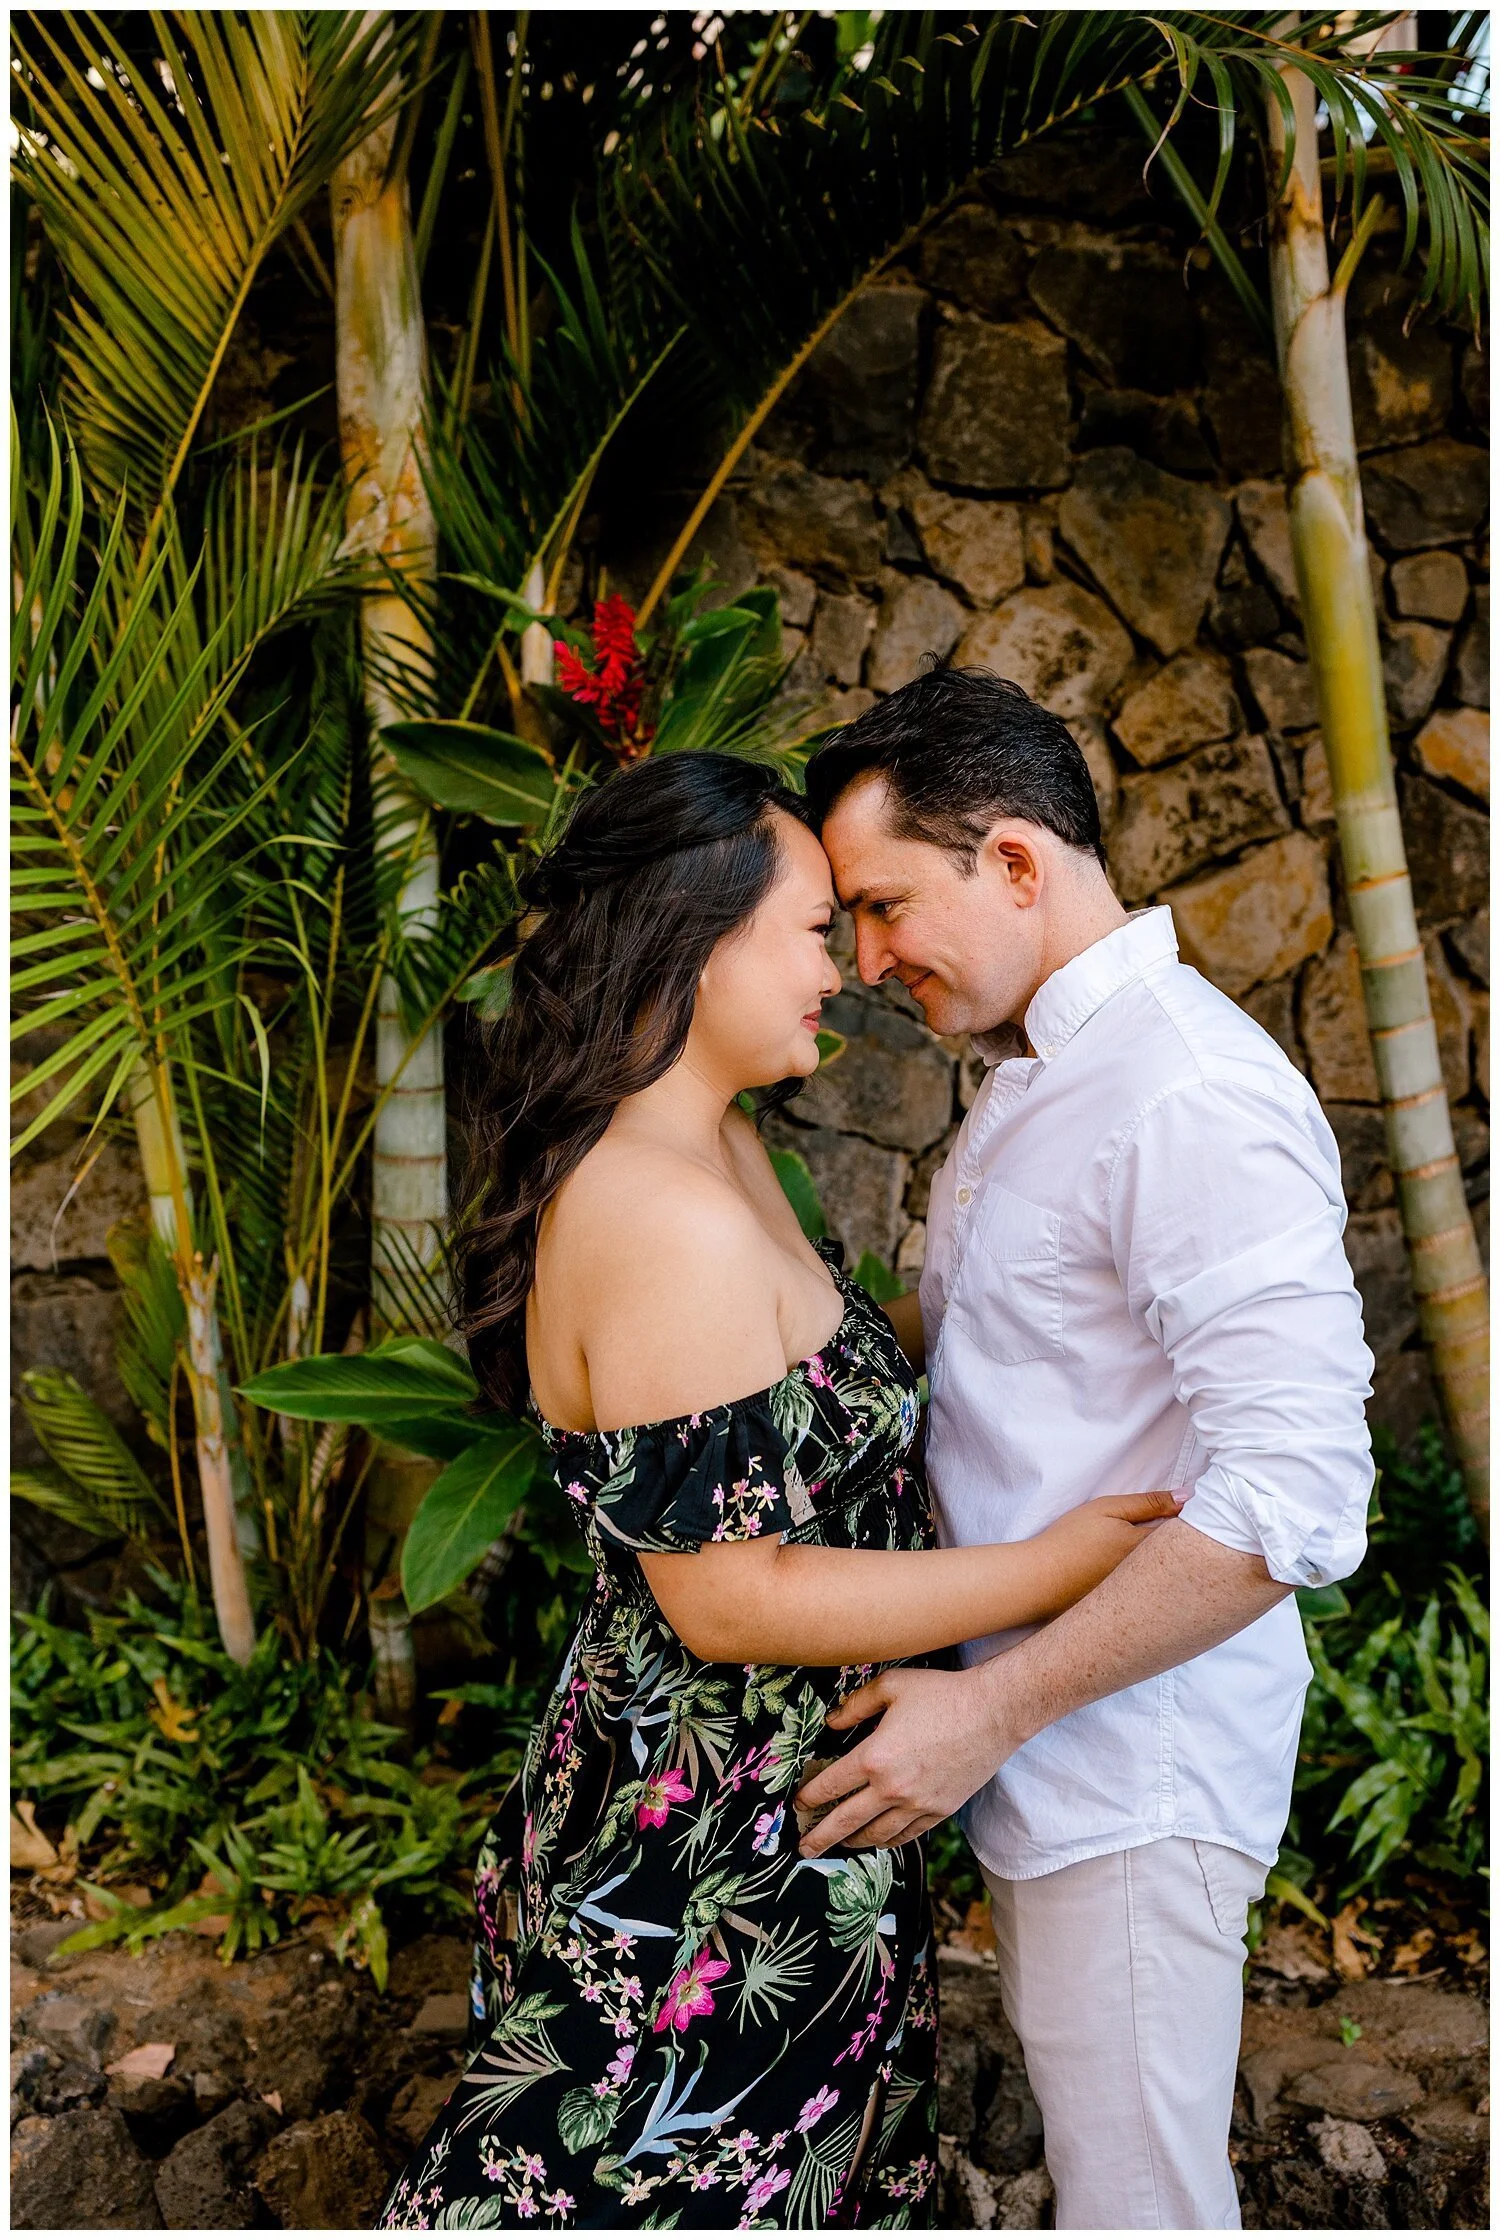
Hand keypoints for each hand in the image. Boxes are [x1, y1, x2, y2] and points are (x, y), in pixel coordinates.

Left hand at [793, 1664, 1017, 1857]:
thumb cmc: (942, 1694)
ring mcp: (918, 1805)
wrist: (994, 1712)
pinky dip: (887, 1842)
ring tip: (838, 1845)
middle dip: (820, 1836)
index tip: (797, 1805)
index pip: (830, 1785)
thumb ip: (855, 1705)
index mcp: (874, 1758)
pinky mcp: (940, 1811)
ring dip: (852, 1842)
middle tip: (803, 1847)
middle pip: (846, 1821)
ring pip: (876, 1835)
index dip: (809, 1797)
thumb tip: (832, 1721)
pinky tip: (878, 1840)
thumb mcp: (891, 1686)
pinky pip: (906, 1836)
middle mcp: (892, 1789)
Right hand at [1030, 1489, 1182, 1615]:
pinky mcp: (1131, 1610)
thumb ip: (1148, 1502)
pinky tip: (1130, 1576)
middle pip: (1183, 1558)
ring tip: (1140, 1553)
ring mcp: (1143, 1596)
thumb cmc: (1070, 1540)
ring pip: (1169, 1576)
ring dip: (1169, 1564)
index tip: (1188, 1511)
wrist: (1040, 1581)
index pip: (1187, 1532)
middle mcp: (1154, 1576)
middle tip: (1171, 1530)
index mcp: (1151, 1547)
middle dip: (1185, 1543)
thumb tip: (1187, 1496)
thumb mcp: (1107, 1510)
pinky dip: (1152, 1585)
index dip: (1189, 1520)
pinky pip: (1153, 1594)